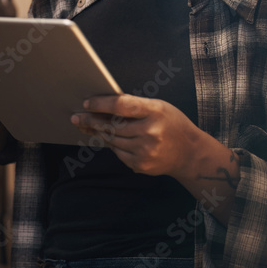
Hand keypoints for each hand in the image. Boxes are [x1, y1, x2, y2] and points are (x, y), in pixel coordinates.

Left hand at [70, 94, 202, 178]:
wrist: (189, 153)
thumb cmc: (172, 124)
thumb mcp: (158, 107)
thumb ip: (135, 105)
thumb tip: (104, 104)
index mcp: (154, 111)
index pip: (121, 105)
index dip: (101, 103)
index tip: (87, 103)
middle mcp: (150, 132)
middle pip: (112, 125)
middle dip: (91, 120)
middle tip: (77, 117)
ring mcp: (145, 150)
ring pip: (112, 140)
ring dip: (99, 132)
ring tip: (87, 126)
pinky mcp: (141, 164)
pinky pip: (118, 153)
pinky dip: (113, 144)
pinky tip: (109, 138)